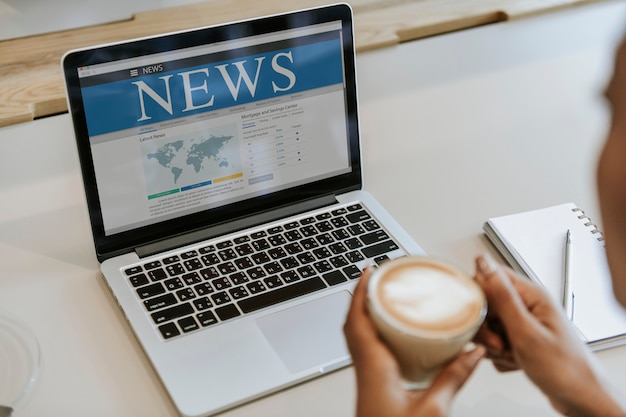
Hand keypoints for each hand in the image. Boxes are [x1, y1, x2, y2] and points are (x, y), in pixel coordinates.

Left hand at [343, 268, 484, 416]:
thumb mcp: (434, 411)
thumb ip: (454, 378)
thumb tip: (473, 352)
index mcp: (374, 368)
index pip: (358, 319)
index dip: (362, 291)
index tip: (370, 270)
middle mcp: (364, 369)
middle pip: (353, 323)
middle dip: (363, 296)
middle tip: (378, 278)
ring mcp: (366, 377)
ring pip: (357, 336)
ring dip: (366, 313)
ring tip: (383, 298)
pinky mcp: (372, 385)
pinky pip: (366, 349)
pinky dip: (373, 332)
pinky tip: (392, 334)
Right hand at [473, 254, 625, 416]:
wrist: (581, 398)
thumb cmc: (564, 368)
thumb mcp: (525, 331)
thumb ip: (501, 296)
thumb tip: (483, 262)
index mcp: (531, 295)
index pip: (489, 277)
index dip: (478, 297)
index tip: (480, 319)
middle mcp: (528, 305)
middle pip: (486, 303)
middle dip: (485, 327)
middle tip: (498, 343)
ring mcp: (525, 323)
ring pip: (489, 324)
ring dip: (491, 343)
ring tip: (508, 354)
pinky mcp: (522, 338)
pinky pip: (496, 340)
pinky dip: (499, 354)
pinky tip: (513, 361)